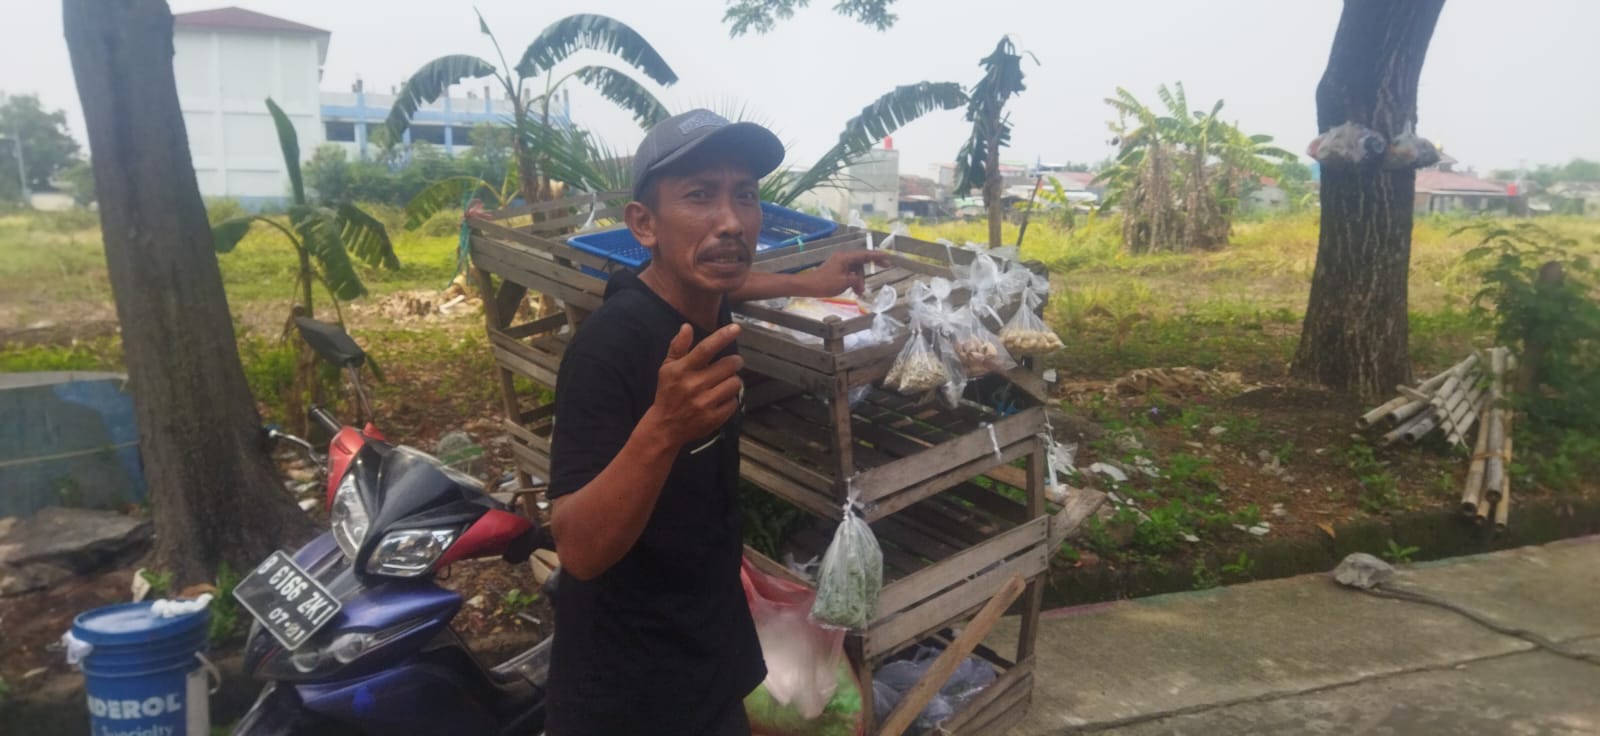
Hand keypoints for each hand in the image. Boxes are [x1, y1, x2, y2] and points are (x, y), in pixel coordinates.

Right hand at [644, 324, 743, 448]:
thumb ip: (678, 347)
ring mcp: (705, 403)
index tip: (736, 328)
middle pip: (728, 365)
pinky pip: (734, 402)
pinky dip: (731, 399)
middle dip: (735, 362)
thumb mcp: (667, 369)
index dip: (722, 336)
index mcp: (682, 370)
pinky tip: (721, 399)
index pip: (706, 349)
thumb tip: (687, 327)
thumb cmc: (667, 394)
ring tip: (725, 382)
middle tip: (733, 363)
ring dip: (733, 380)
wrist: (664, 427)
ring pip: (734, 383)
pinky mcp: (714, 418)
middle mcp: (694, 385)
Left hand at [808, 250, 893, 295]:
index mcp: (845, 258)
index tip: (887, 256)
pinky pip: (850, 272)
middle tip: (885, 267)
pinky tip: (855, 290)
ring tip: (860, 292)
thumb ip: (856, 280)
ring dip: (860, 279)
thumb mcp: (844, 283)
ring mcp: (840, 263)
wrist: (808, 286)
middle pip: (862, 261)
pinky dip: (854, 280)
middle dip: (870, 269)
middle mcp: (843, 257)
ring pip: (856, 269)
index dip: (877, 255)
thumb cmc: (825, 283)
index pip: (865, 254)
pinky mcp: (837, 269)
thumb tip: (861, 282)